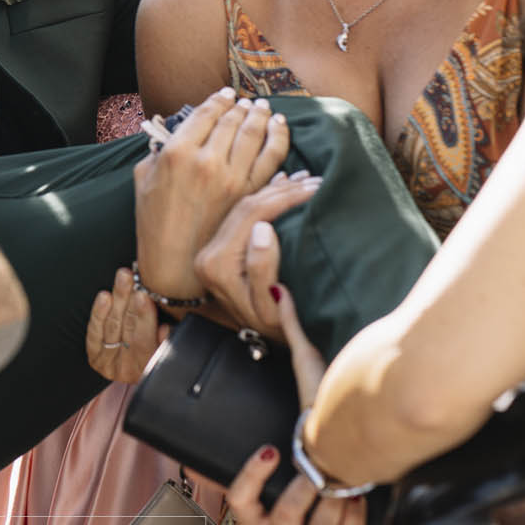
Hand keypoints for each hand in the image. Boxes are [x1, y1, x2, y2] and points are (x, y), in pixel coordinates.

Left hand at [86, 267, 168, 382]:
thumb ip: (167, 341)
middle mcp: (128, 369)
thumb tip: (165, 329)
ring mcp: (109, 364)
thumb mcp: (167, 347)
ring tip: (122, 278)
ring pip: (112, 326)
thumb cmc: (157, 349)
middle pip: (127, 329)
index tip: (144, 296)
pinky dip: (99, 313)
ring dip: (117, 299)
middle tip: (131, 280)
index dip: (144, 317)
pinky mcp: (95, 357)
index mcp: (149, 367)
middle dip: (129, 301)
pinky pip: (95, 332)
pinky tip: (105, 297)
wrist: (135, 365)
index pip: (144, 340)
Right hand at [133, 89, 290, 299]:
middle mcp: (206, 162)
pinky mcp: (249, 195)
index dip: (218, 100)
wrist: (175, 265)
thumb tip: (171, 135)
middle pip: (231, 121)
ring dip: (261, 116)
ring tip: (263, 109)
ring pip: (254, 134)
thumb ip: (157, 152)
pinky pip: (271, 158)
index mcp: (176, 154)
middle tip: (247, 101)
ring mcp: (231, 179)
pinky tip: (279, 128)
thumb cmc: (154, 224)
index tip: (225, 95)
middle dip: (241, 106)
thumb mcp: (144, 181)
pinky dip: (278, 139)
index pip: (204, 114)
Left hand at [192, 173, 320, 332]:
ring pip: (244, 205)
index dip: (285, 197)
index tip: (315, 188)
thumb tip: (262, 228)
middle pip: (247, 205)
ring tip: (303, 179)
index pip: (253, 215)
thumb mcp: (270, 309)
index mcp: (217, 264)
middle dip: (282, 189)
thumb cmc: (272, 331)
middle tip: (315, 181)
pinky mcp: (220, 248)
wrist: (260, 344)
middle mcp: (208, 252)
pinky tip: (281, 183)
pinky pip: (242, 213)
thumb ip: (261, 268)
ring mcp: (212, 249)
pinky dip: (264, 197)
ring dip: (274, 190)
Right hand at [222, 283, 375, 524]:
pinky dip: (354, 523)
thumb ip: (291, 341)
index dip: (250, 478)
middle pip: (283, 517)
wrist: (363, 495)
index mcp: (255, 508)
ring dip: (336, 505)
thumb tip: (279, 289)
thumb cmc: (325, 446)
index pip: (237, 500)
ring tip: (352, 484)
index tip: (271, 449)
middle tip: (322, 472)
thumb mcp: (305, 399)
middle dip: (306, 492)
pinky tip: (364, 502)